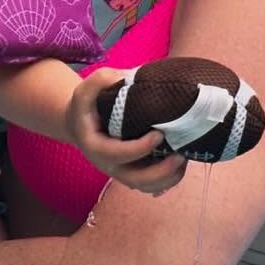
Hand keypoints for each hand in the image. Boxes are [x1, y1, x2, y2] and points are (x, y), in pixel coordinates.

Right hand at [67, 70, 187, 195]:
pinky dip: (167, 180)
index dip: (142, 147)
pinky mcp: (132, 172)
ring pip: (146, 187)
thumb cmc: (86, 106)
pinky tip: (179, 164)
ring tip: (183, 159)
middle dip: (161, 172)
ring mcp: (122, 172)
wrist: (80, 124)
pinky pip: (151, 185)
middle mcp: (109, 165)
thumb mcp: (85, 90)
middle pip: (136, 180)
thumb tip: (128, 77)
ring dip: (168, 178)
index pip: (120, 154)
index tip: (159, 133)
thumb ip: (101, 80)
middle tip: (180, 155)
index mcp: (97, 147)